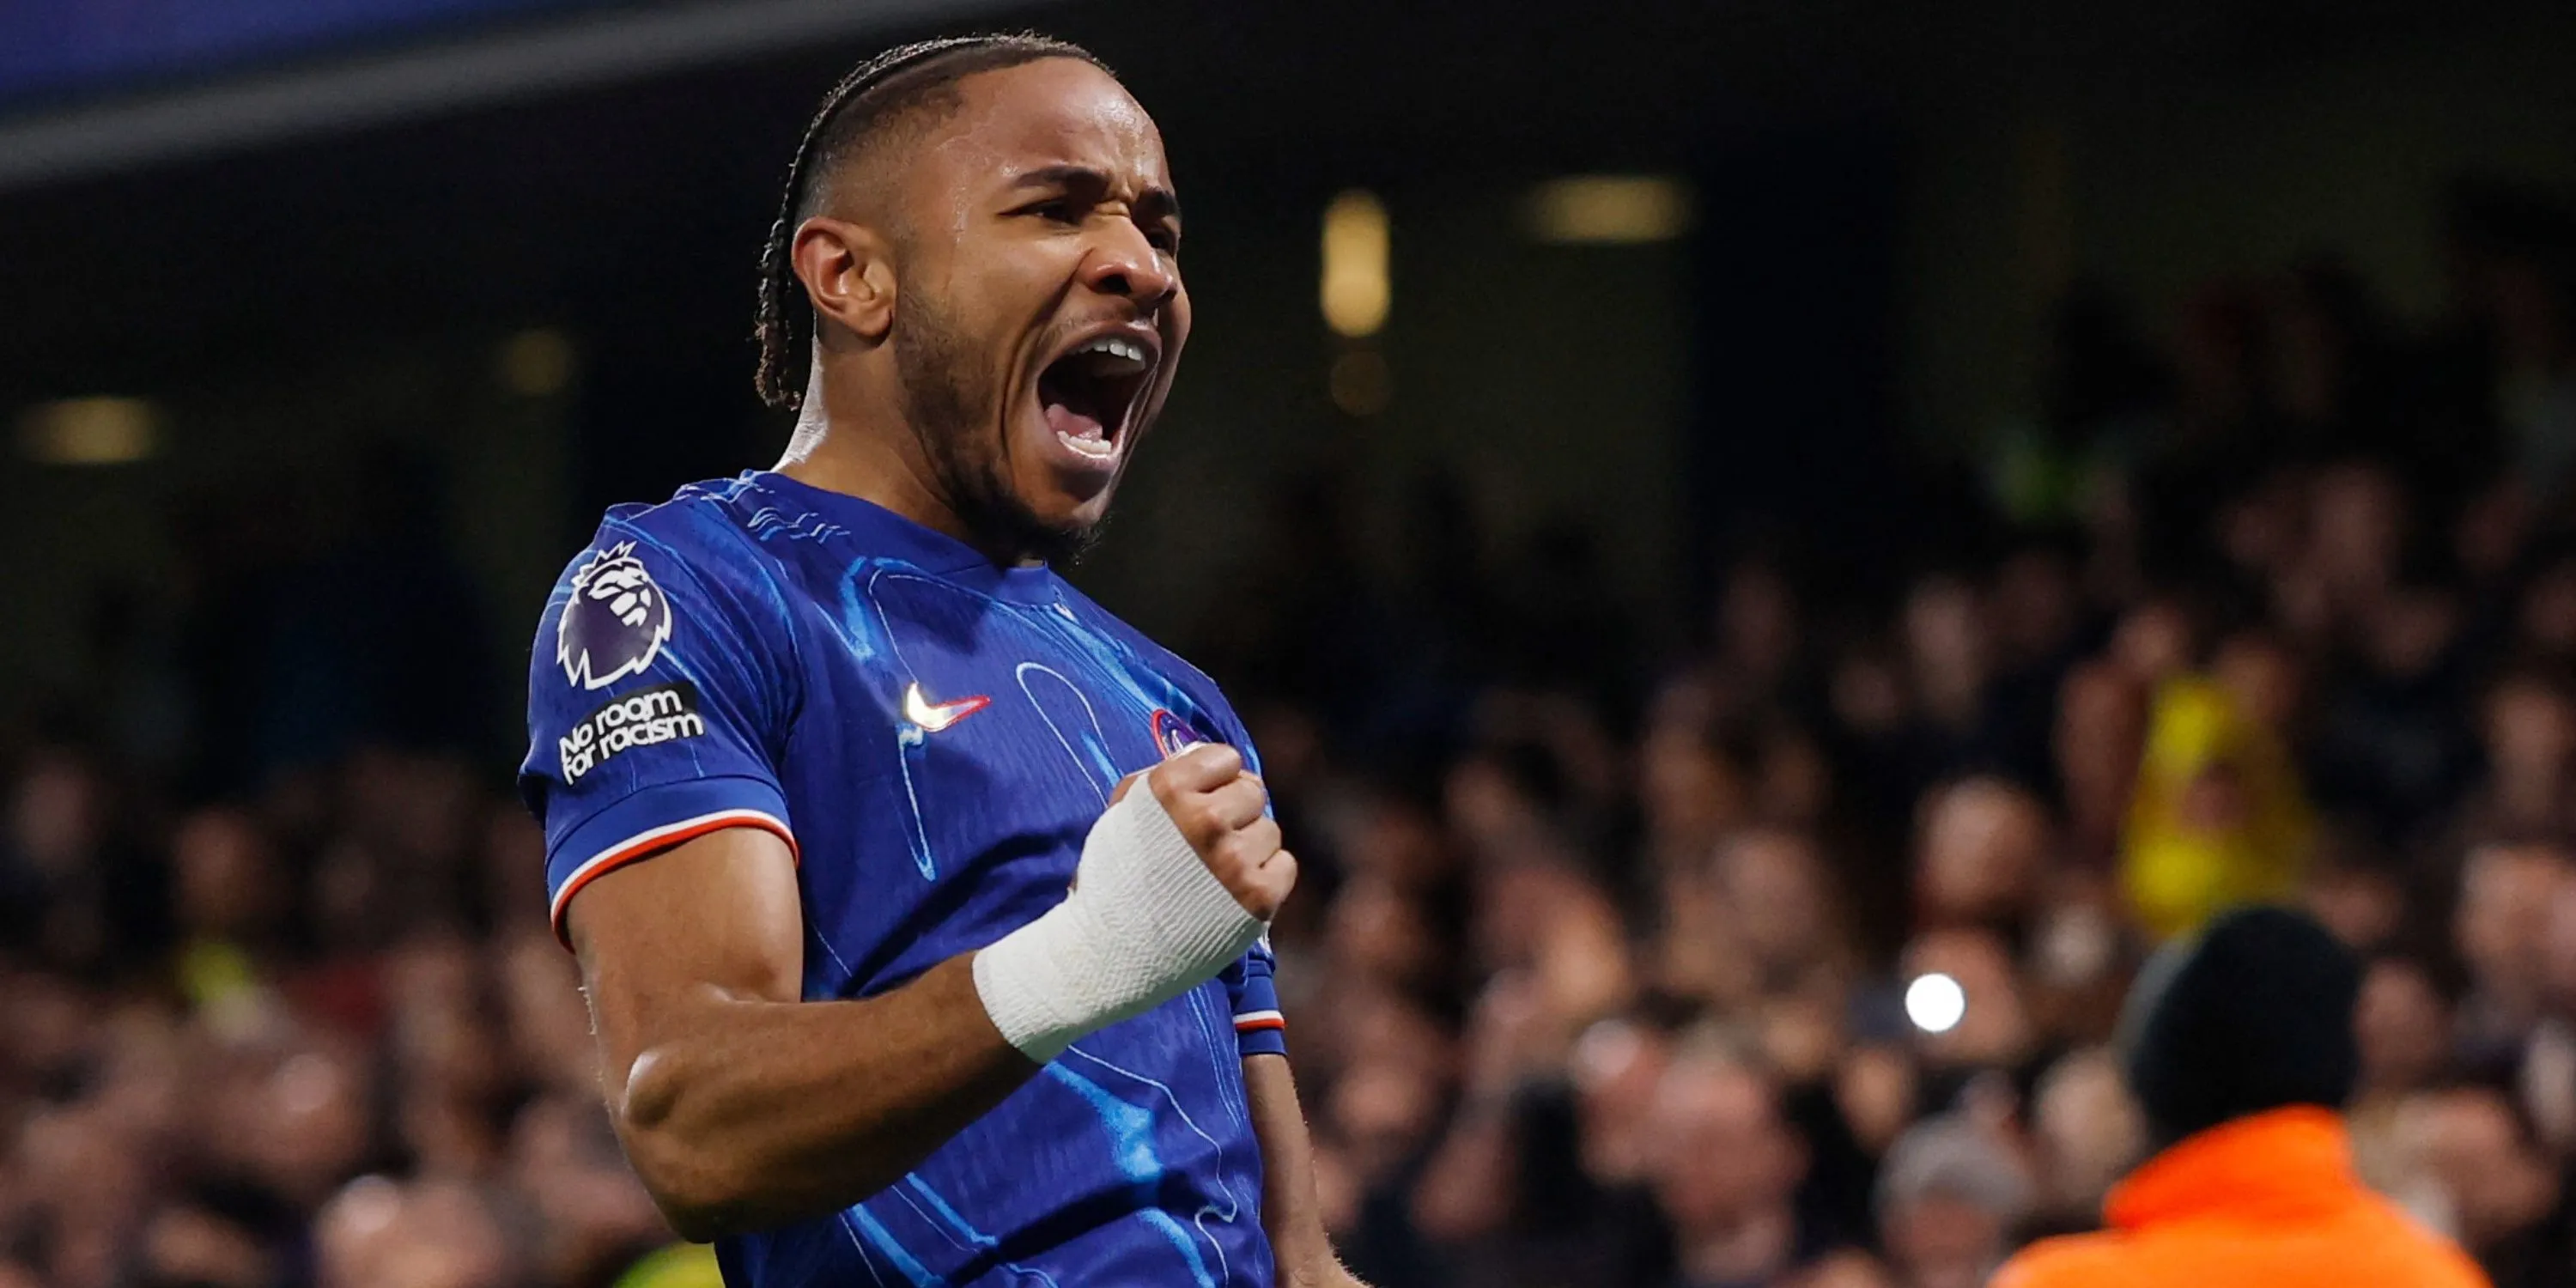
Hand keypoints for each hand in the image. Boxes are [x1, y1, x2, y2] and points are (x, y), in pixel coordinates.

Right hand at [1115, 743, 1297, 920]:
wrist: (1114, 951)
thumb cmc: (1116, 879)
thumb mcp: (1123, 812)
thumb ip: (1165, 775)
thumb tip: (1209, 757)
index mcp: (1169, 790)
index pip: (1226, 758)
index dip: (1214, 781)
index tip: (1199, 803)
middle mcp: (1205, 820)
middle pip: (1253, 791)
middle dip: (1235, 812)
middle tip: (1208, 844)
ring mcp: (1234, 859)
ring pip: (1270, 830)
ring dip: (1249, 848)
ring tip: (1215, 874)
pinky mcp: (1258, 896)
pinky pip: (1284, 865)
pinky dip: (1265, 878)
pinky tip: (1233, 892)